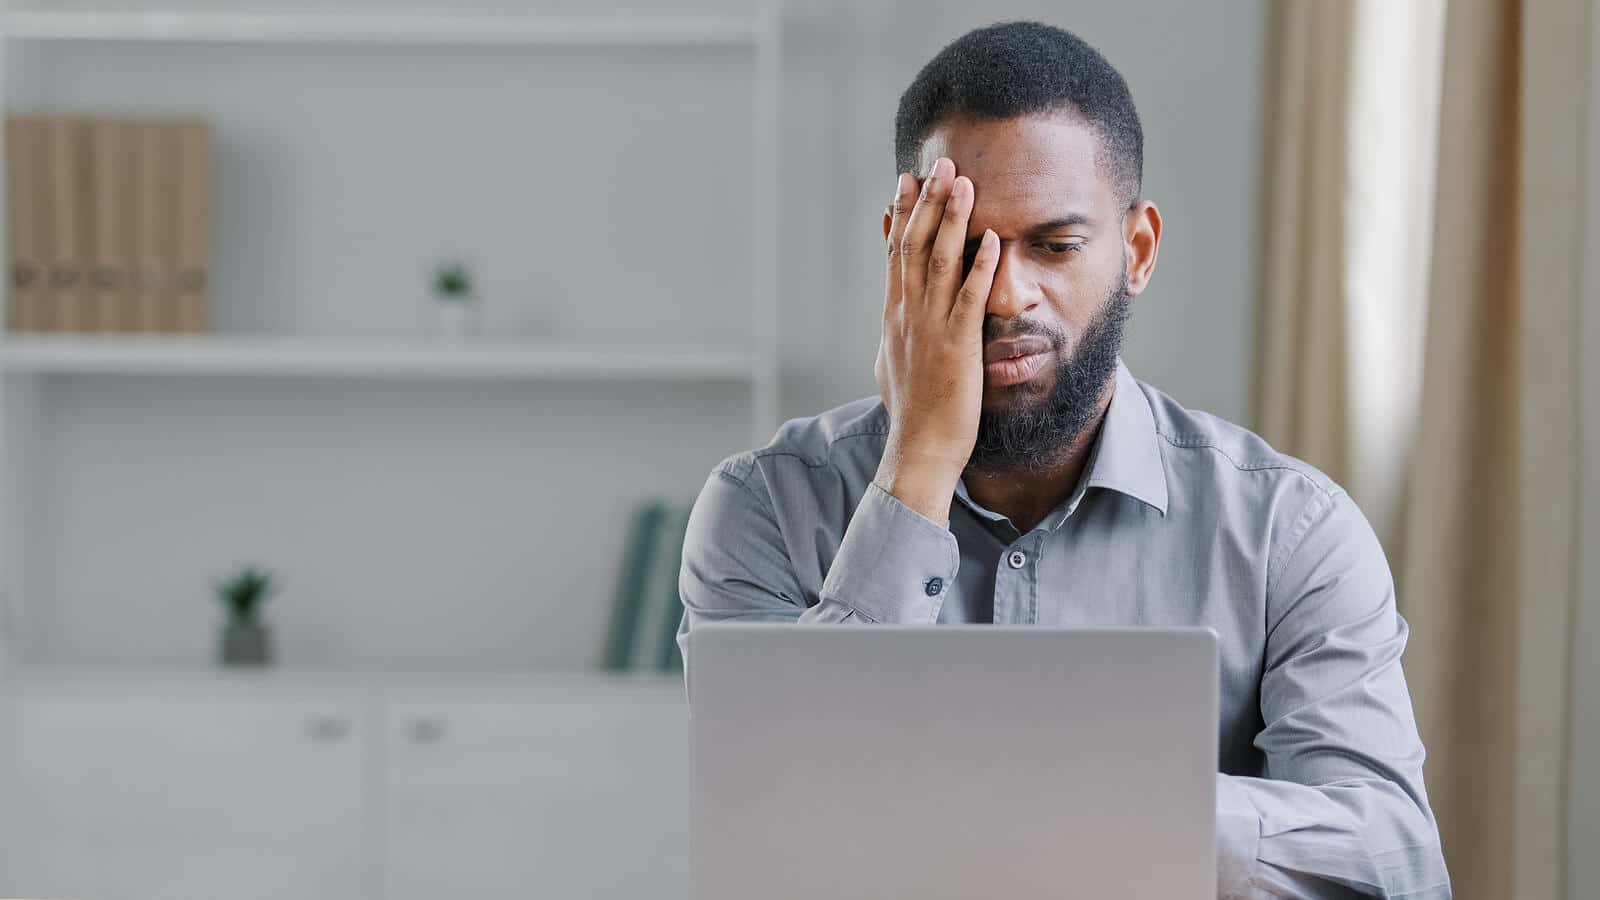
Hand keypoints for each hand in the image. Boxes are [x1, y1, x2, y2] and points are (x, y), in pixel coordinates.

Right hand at [872, 156, 999, 524]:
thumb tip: (891, 318)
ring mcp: (930, 328)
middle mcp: (907, 315)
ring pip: (938, 261)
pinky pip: (970, 298)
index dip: (901, 214)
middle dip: (926, 202)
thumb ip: (895, 333)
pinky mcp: (957, 346)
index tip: (907, 181)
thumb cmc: (912, 414)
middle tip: (937, 163)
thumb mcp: (892, 364)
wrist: (918, 450)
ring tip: (962, 182)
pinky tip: (992, 239)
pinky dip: (980, 266)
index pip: (894, 254)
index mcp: (894, 317)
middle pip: (913, 245)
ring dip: (951, 219)